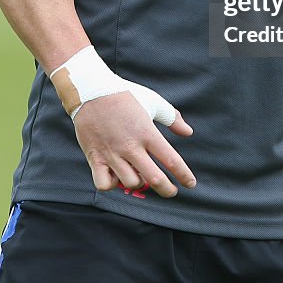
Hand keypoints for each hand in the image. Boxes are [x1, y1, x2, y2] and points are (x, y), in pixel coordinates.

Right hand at [73, 91, 195, 198]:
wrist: (92, 91)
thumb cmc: (126, 96)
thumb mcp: (153, 101)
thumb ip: (172, 117)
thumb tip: (188, 132)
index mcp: (147, 133)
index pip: (171, 160)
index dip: (184, 175)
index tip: (190, 183)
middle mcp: (131, 146)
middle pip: (154, 179)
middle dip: (167, 190)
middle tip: (171, 191)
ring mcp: (112, 154)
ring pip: (130, 183)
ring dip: (139, 184)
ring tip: (141, 176)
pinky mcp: (95, 158)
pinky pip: (104, 183)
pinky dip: (112, 184)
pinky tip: (116, 176)